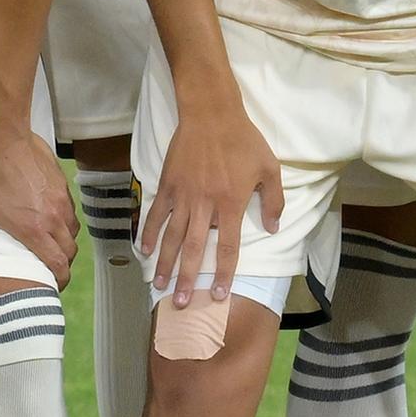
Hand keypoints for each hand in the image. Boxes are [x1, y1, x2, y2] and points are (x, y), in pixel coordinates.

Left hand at [0, 115, 76, 281]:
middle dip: (64, 262)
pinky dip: (65, 219)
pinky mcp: (62, 184)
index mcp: (33, 229)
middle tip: (54, 267)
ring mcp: (60, 199)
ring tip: (54, 244)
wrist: (2, 136)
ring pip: (72, 229)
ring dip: (66, 240)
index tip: (54, 284)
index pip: (58, 262)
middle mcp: (52, 216)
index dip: (60, 278)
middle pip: (70, 249)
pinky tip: (52, 217)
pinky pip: (70, 209)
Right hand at [132, 100, 280, 307]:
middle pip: (194, 249)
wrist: (211, 113)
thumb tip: (272, 228)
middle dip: (186, 279)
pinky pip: (156, 213)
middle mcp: (205, 205)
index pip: (227, 247)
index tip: (216, 295)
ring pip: (172, 236)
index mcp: (231, 204)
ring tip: (158, 285)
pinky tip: (142, 250)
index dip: (222, 274)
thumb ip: (273, 201)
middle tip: (180, 303)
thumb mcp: (269, 168)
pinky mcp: (167, 184)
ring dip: (164, 263)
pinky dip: (148, 232)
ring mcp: (183, 195)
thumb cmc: (244, 140)